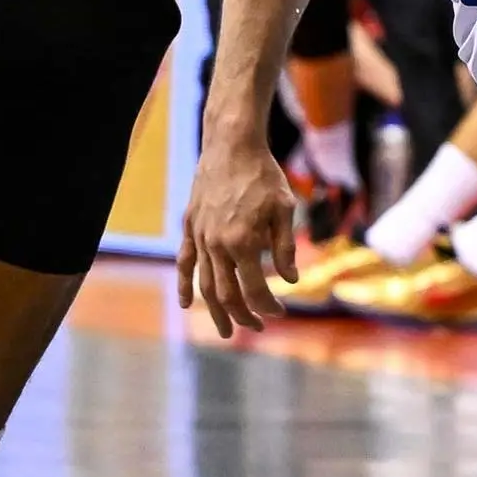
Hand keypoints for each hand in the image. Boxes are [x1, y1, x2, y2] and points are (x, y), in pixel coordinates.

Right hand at [178, 136, 297, 338]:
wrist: (231, 146)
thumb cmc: (263, 175)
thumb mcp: (284, 209)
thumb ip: (284, 247)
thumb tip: (291, 280)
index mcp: (243, 242)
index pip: (254, 289)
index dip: (267, 306)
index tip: (280, 312)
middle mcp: (217, 245)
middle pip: (227, 294)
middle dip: (244, 316)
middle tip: (259, 328)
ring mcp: (200, 237)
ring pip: (205, 284)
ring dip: (216, 311)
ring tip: (227, 330)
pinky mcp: (191, 227)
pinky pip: (185, 262)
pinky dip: (185, 285)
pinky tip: (187, 303)